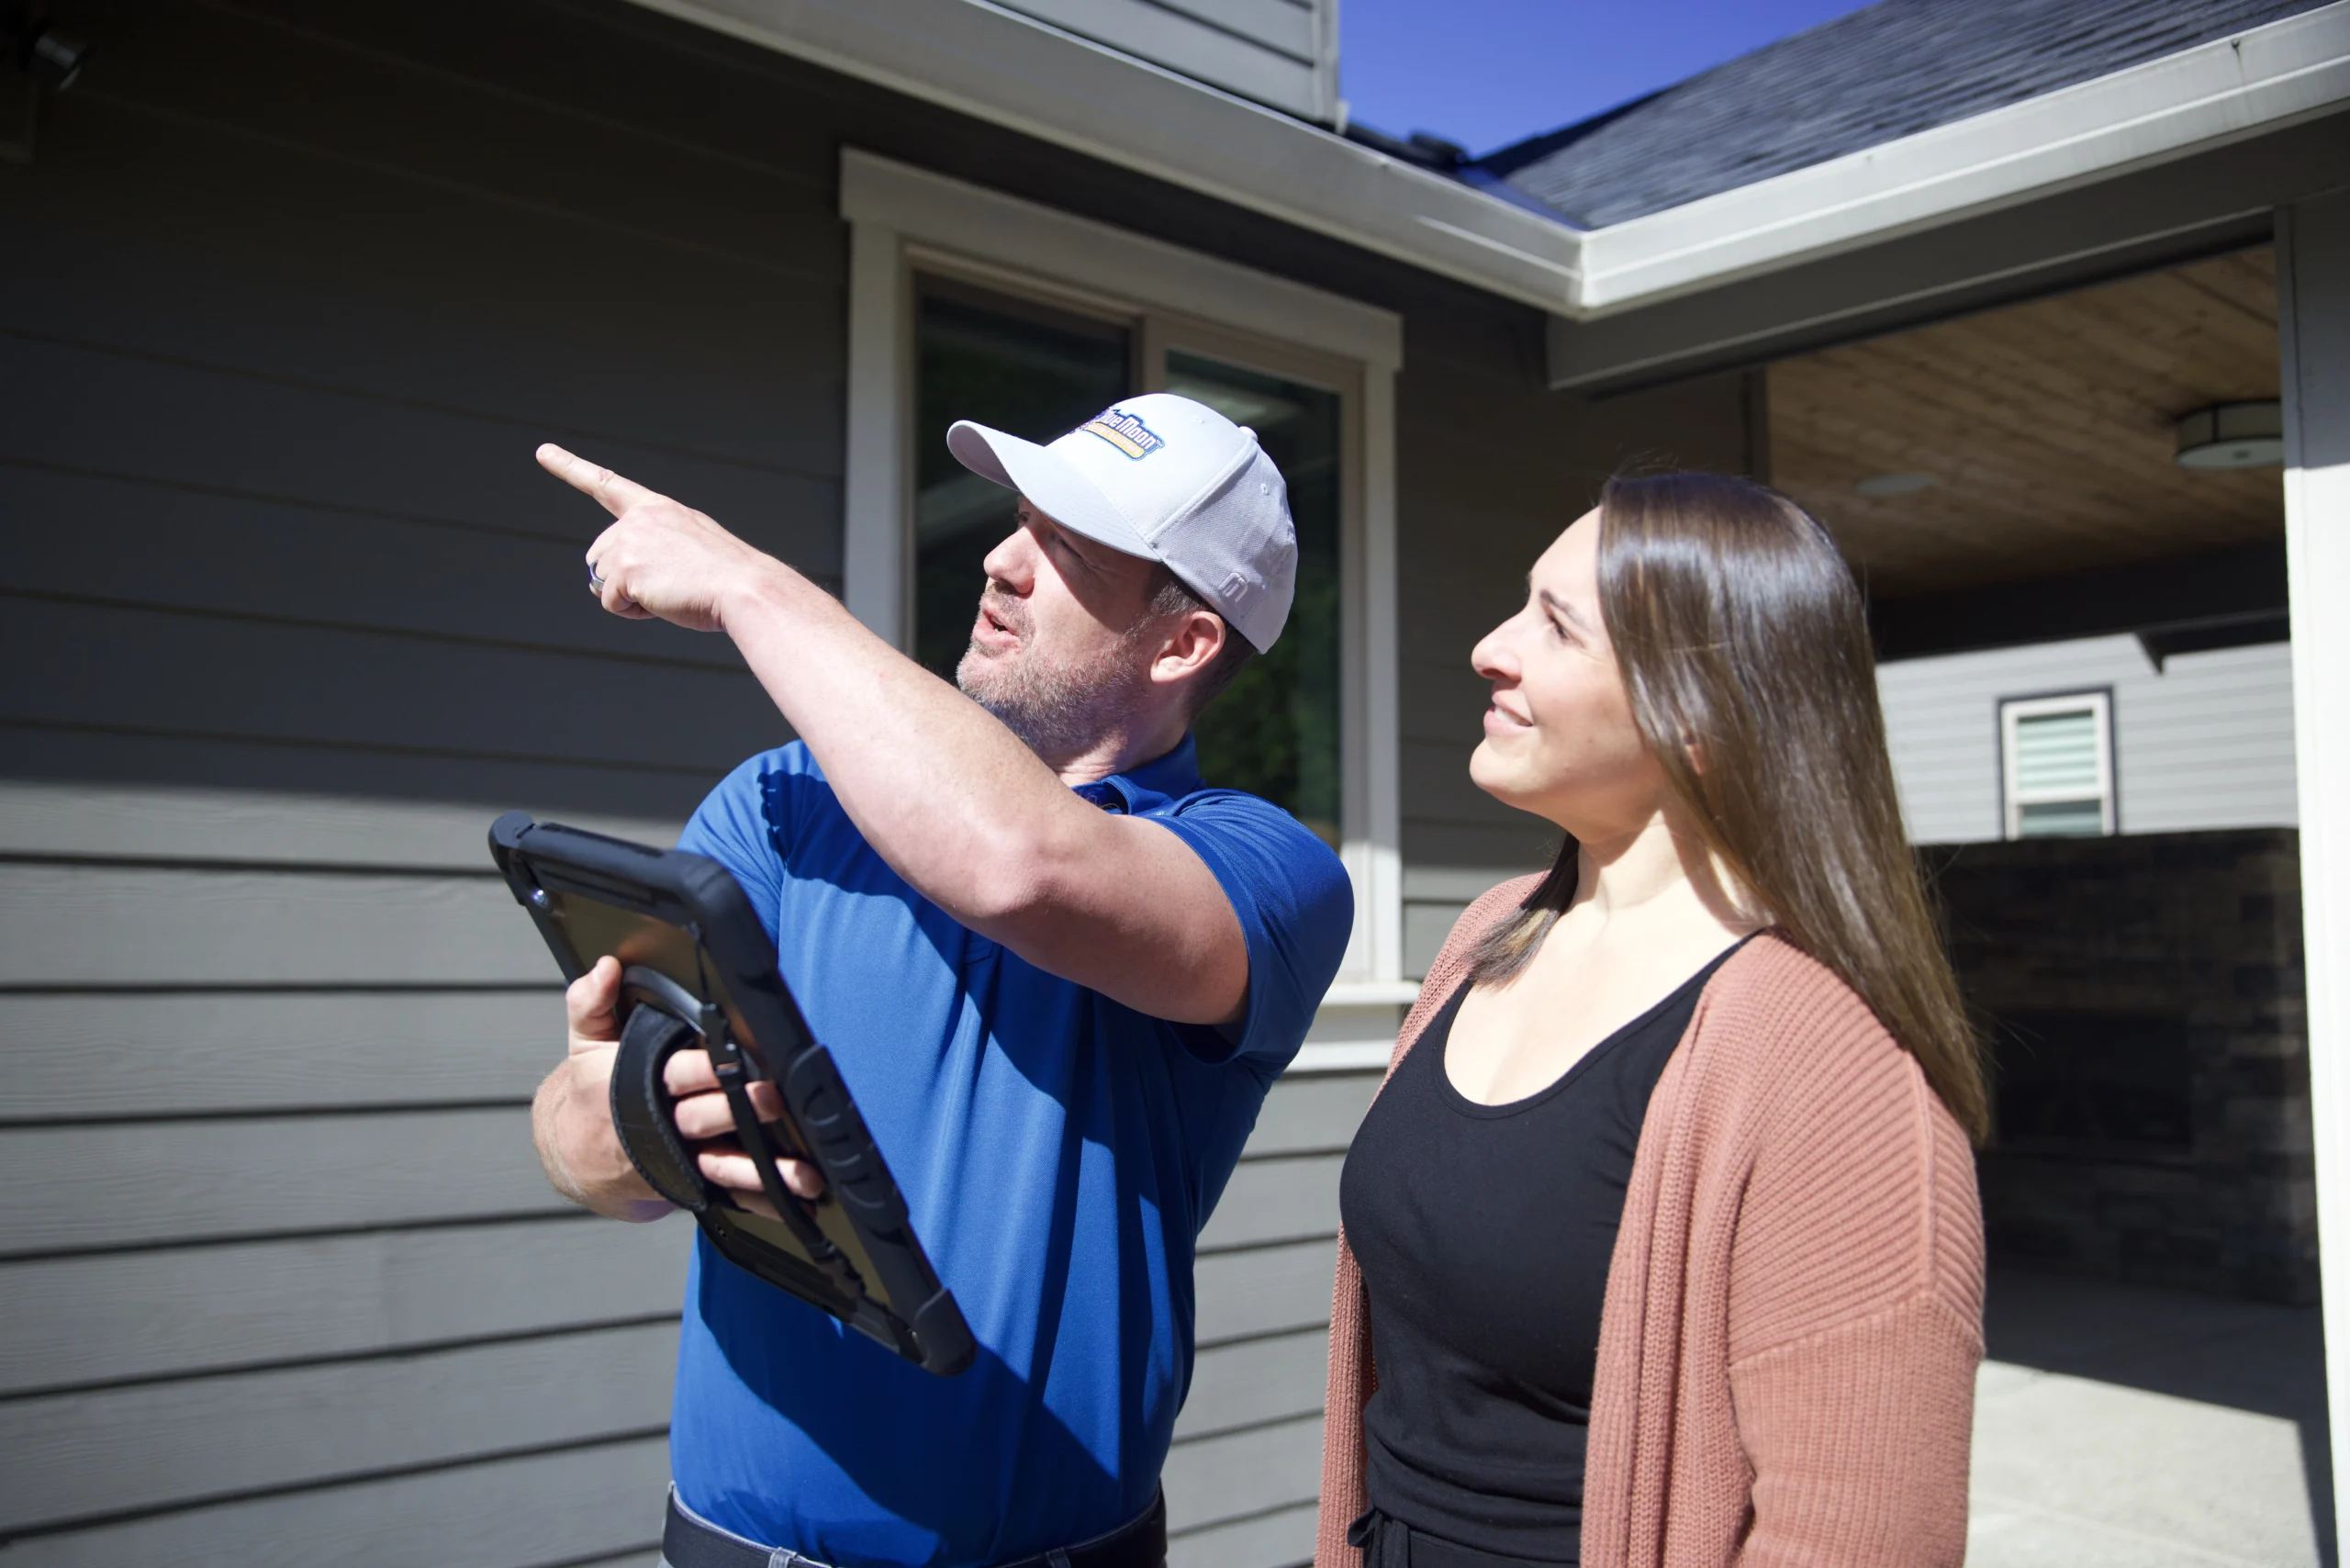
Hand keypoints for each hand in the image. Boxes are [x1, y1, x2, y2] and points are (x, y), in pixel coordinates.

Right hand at [531, 956, 825, 1222]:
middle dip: (740, 1112)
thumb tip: (605, 967)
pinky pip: (730, 1196)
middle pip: (703, 1120)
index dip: (704, 1067)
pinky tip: (798, 1205)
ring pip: (723, 1166)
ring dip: (764, 1171)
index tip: (733, 1058)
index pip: (675, 1073)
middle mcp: (663, 1125)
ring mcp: (681, 1159)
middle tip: (777, 1102)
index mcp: (639, 1085)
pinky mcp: (694, 1185)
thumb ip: (593, 1003)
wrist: (574, 1156)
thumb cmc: (592, 1091)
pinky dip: (763, 1201)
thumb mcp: (585, 1043)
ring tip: (804, 1175)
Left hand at [537, 444, 778, 632]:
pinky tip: (664, 602)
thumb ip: (651, 551)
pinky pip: (611, 602)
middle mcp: (639, 518)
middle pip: (599, 555)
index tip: (543, 452)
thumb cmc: (728, 578)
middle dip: (620, 579)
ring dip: (629, 596)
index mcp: (658, 508)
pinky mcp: (626, 567)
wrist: (746, 588)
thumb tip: (603, 582)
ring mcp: (630, 540)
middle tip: (667, 585)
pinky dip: (633, 611)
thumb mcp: (691, 549)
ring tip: (671, 591)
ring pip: (601, 580)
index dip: (570, 467)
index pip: (606, 483)